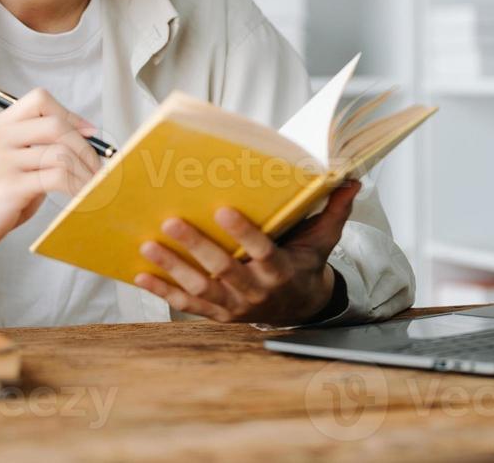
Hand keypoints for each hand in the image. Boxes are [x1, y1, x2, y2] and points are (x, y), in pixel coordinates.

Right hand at [0, 88, 101, 270]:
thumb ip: (38, 147)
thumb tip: (85, 138)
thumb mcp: (9, 161)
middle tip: (98, 167)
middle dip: (85, 146)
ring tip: (95, 185)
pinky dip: (77, 186)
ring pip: (60, 153)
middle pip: (55, 125)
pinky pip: (56, 178)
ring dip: (85, 170)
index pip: (40, 100)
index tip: (89, 134)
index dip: (70, 114)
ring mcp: (1, 161)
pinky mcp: (9, 187)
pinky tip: (81, 196)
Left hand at [134, 180, 360, 325]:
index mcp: (281, 270)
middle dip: (196, 246)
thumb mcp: (323, 240)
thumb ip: (334, 210)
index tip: (223, 209)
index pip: (262, 251)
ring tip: (149, 244)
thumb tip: (352, 179)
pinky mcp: (218, 314)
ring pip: (200, 288)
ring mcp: (235, 306)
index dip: (243, 233)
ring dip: (172, 267)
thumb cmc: (306, 265)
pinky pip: (188, 305)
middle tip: (171, 221)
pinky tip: (141, 276)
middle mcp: (257, 291)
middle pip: (223, 269)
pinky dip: (163, 292)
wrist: (300, 309)